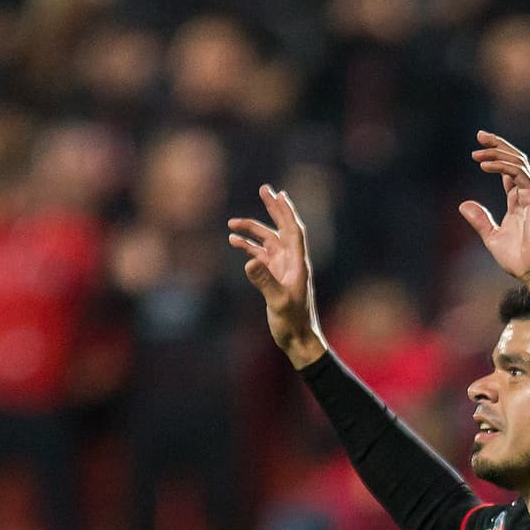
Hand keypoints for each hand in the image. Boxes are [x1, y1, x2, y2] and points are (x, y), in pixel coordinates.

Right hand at [228, 185, 326, 368]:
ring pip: (267, 242)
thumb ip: (264, 281)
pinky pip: (261, 256)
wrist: (298, 340)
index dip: (286, 212)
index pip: (294, 231)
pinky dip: (249, 248)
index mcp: (297, 264)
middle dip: (273, 209)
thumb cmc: (293, 323)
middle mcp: (292, 262)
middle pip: (282, 229)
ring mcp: (283, 269)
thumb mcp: (278, 302)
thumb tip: (249, 262)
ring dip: (252, 231)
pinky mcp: (274, 278)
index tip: (278, 194)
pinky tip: (235, 243)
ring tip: (231, 224)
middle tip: (264, 188)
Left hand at [459, 132, 529, 283]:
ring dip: (497, 154)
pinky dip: (502, 167)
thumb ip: (480, 220)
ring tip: (477, 153)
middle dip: (498, 145)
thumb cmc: (518, 259)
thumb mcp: (492, 237)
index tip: (478, 149)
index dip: (495, 156)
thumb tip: (463, 204)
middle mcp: (527, 194)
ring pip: (517, 163)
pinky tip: (485, 166)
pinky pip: (519, 174)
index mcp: (518, 201)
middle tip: (480, 135)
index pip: (508, 171)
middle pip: (514, 160)